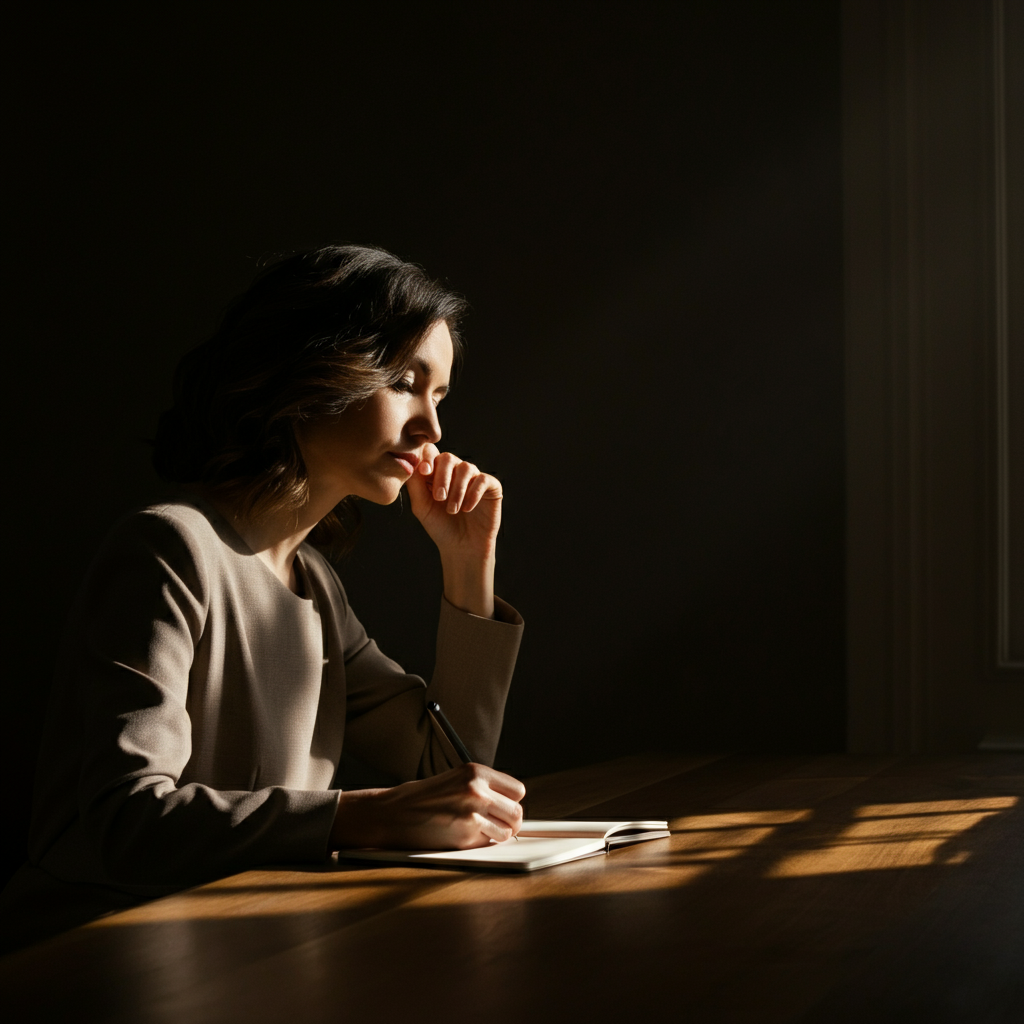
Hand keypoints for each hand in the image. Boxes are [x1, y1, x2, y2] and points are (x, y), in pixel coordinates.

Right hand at [329, 763, 525, 850]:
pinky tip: (463, 836)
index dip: (511, 802)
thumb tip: (509, 805)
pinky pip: (489, 843)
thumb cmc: (421, 798)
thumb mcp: (455, 780)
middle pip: (517, 812)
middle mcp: (477, 790)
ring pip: (508, 831)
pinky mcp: (465, 836)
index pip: (518, 790)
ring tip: (477, 830)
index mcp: (476, 772)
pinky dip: (482, 844)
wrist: (391, 814)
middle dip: (509, 821)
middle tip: (495, 824)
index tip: (503, 807)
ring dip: (497, 834)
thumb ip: (482, 788)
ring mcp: (472, 814)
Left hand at [405, 446, 501, 562]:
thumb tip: (411, 463)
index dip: (427, 457)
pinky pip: (483, 480)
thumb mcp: (422, 506)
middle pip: (448, 457)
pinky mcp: (491, 487)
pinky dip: (473, 493)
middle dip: (442, 476)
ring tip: (452, 510)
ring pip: (466, 468)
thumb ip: (415, 484)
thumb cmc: (440, 526)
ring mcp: (474, 477)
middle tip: (439, 498)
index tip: (424, 471)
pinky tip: (467, 508)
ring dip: (457, 489)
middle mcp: (456, 471)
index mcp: (437, 472)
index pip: (431, 453)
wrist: (462, 547)